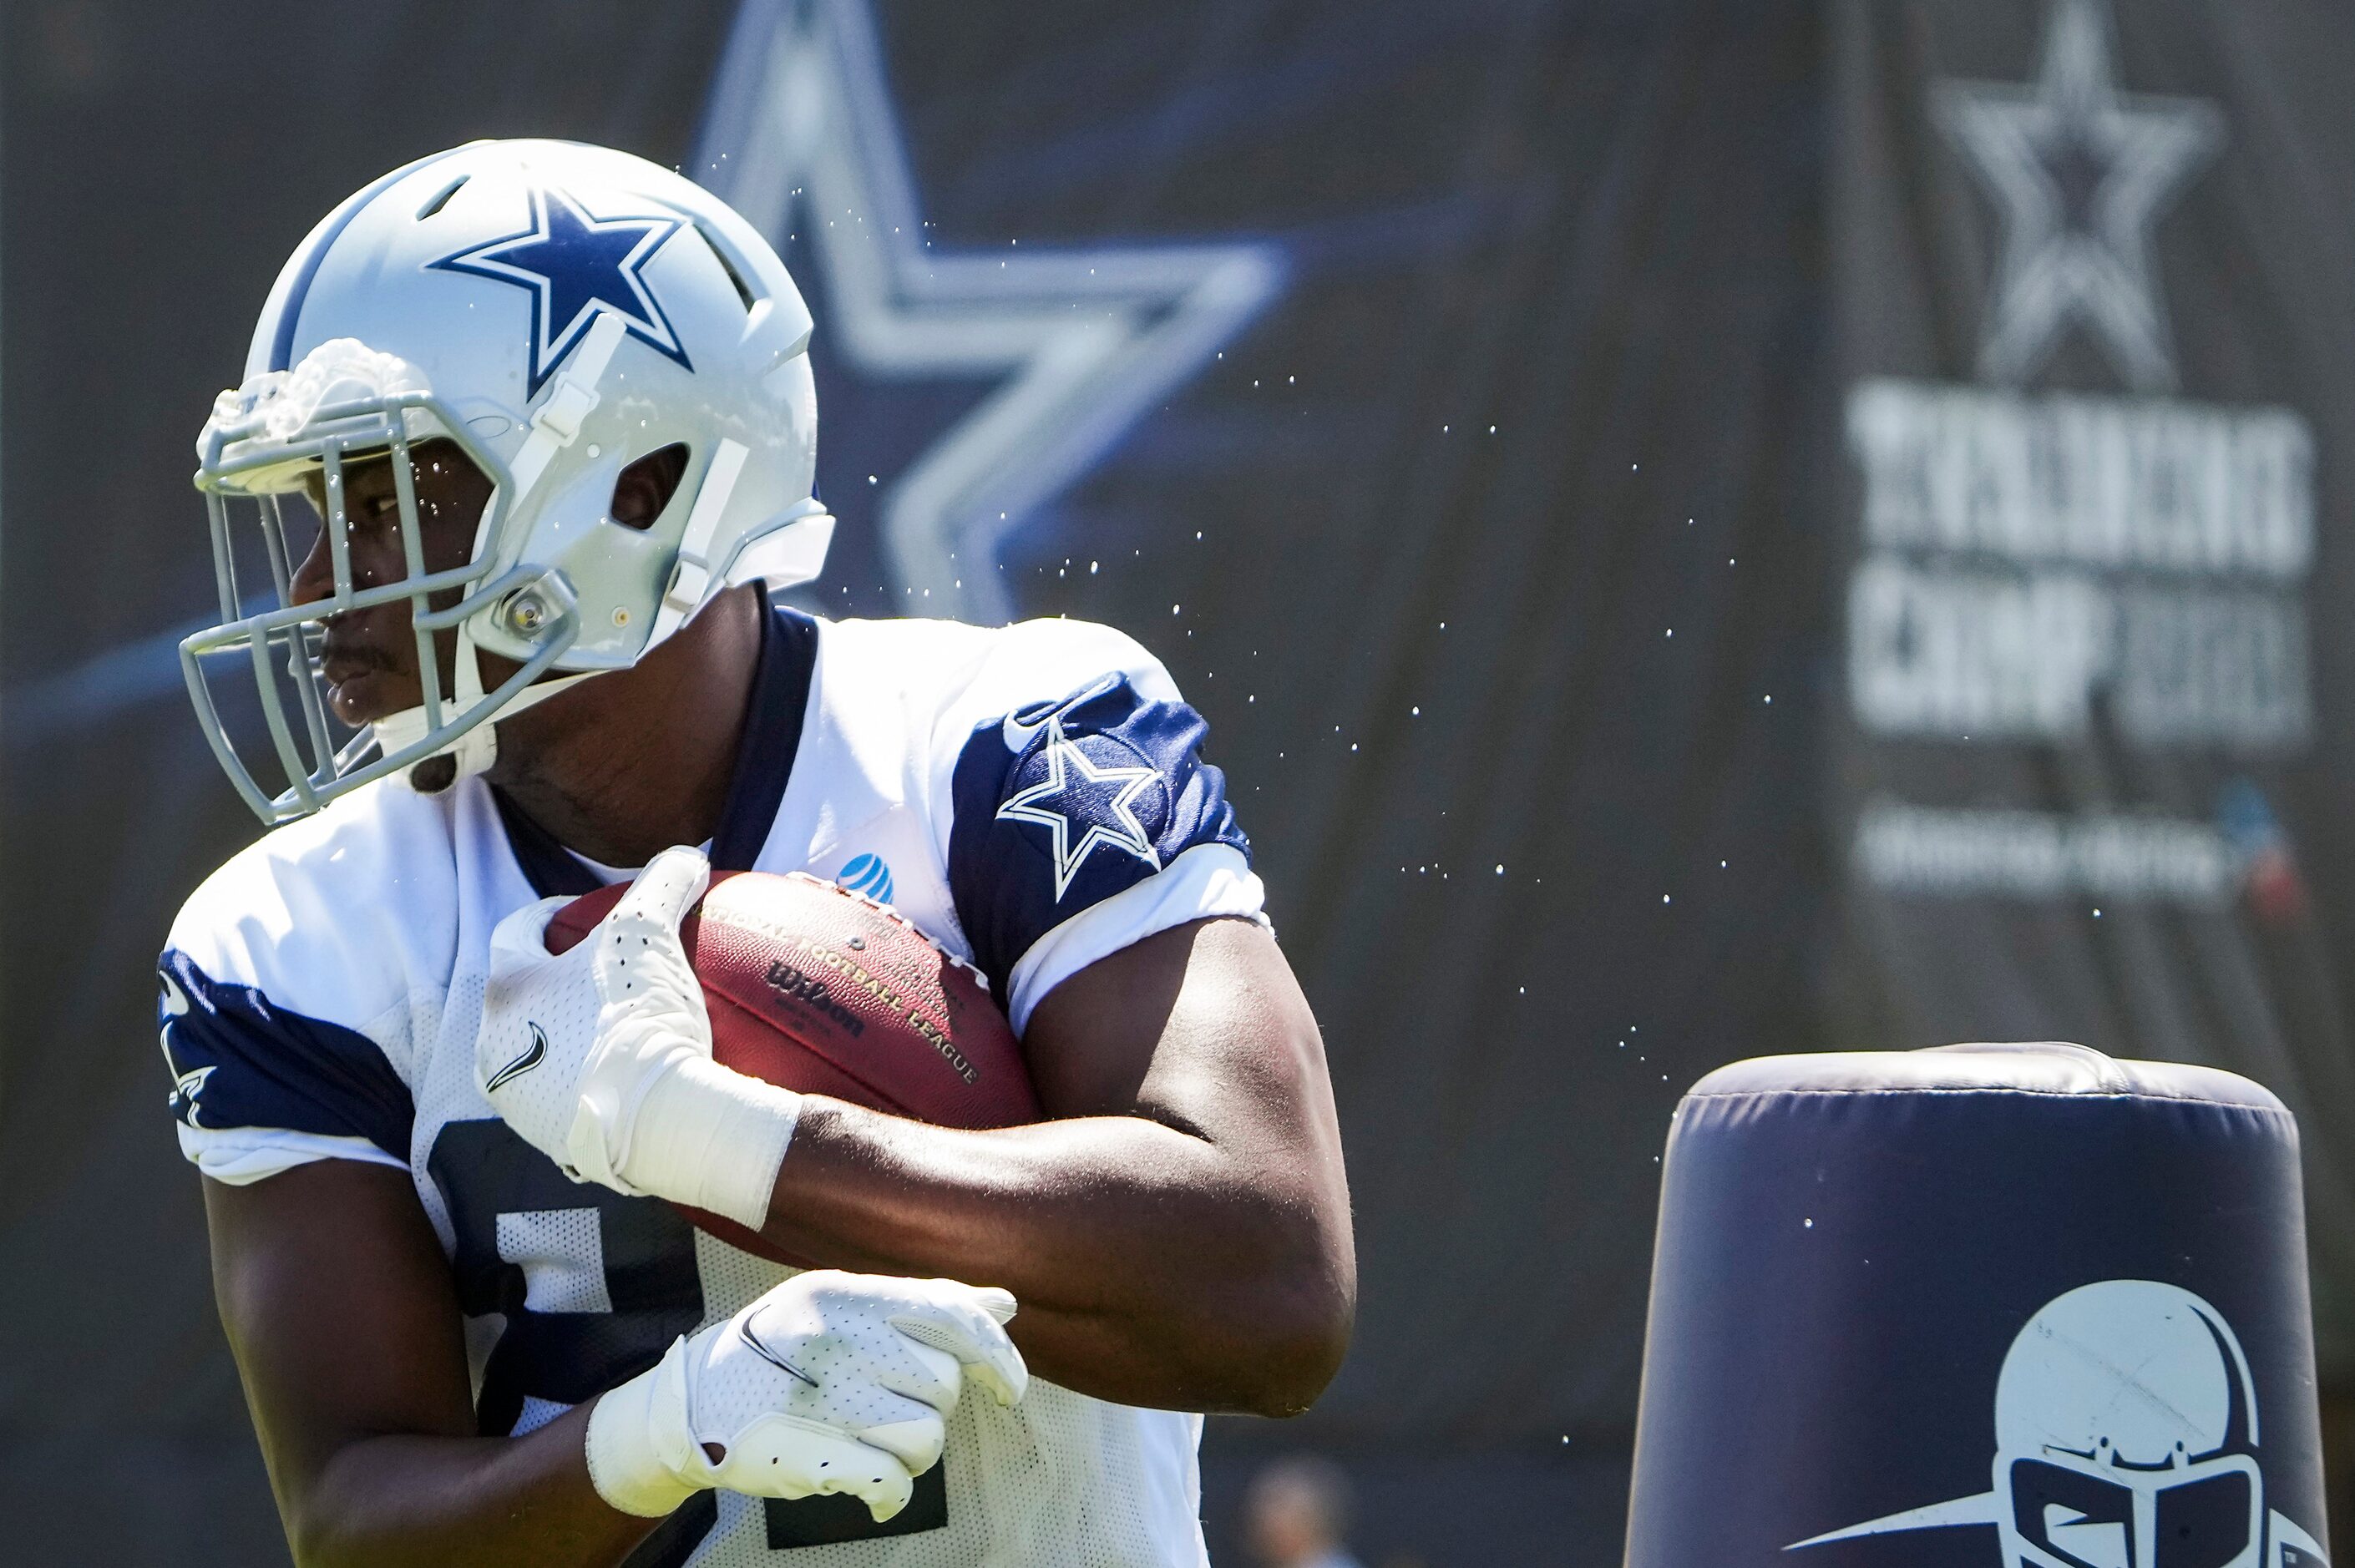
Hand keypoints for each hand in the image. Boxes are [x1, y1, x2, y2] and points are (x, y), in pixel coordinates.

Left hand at [476, 845, 797, 1225]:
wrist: (655, 1121)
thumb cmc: (639, 1018)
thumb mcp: (652, 932)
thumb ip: (663, 882)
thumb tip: (685, 857)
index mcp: (507, 991)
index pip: (515, 933)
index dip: (547, 915)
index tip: (579, 915)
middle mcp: (493, 1046)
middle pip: (522, 995)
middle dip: (554, 980)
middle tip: (600, 972)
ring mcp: (515, 1100)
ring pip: (536, 1051)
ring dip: (566, 1034)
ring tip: (613, 1027)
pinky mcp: (546, 1140)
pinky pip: (565, 1099)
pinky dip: (589, 1083)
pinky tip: (629, 1078)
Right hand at [586, 1269, 1027, 1520]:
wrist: (691, 1403)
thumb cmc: (783, 1350)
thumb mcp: (845, 1307)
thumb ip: (927, 1304)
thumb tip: (1005, 1305)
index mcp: (844, 1294)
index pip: (949, 1316)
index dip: (997, 1356)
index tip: (1011, 1389)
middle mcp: (833, 1339)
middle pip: (943, 1385)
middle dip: (929, 1405)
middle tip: (882, 1406)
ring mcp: (819, 1400)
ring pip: (926, 1438)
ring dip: (909, 1450)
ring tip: (865, 1437)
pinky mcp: (808, 1459)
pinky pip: (892, 1482)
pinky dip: (889, 1490)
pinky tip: (868, 1481)